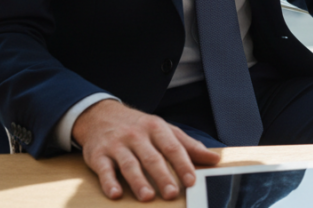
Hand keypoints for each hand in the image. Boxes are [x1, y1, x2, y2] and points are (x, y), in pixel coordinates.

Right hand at [72, 100, 220, 201]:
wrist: (101, 115)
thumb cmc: (139, 127)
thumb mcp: (165, 130)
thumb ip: (188, 145)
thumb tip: (214, 159)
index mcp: (156, 128)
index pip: (173, 147)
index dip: (183, 164)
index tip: (192, 180)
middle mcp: (137, 135)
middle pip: (152, 157)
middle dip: (163, 176)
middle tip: (172, 193)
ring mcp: (117, 145)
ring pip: (129, 164)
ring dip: (138, 181)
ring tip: (148, 196)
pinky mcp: (98, 155)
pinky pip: (104, 170)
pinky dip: (109, 182)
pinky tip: (115, 194)